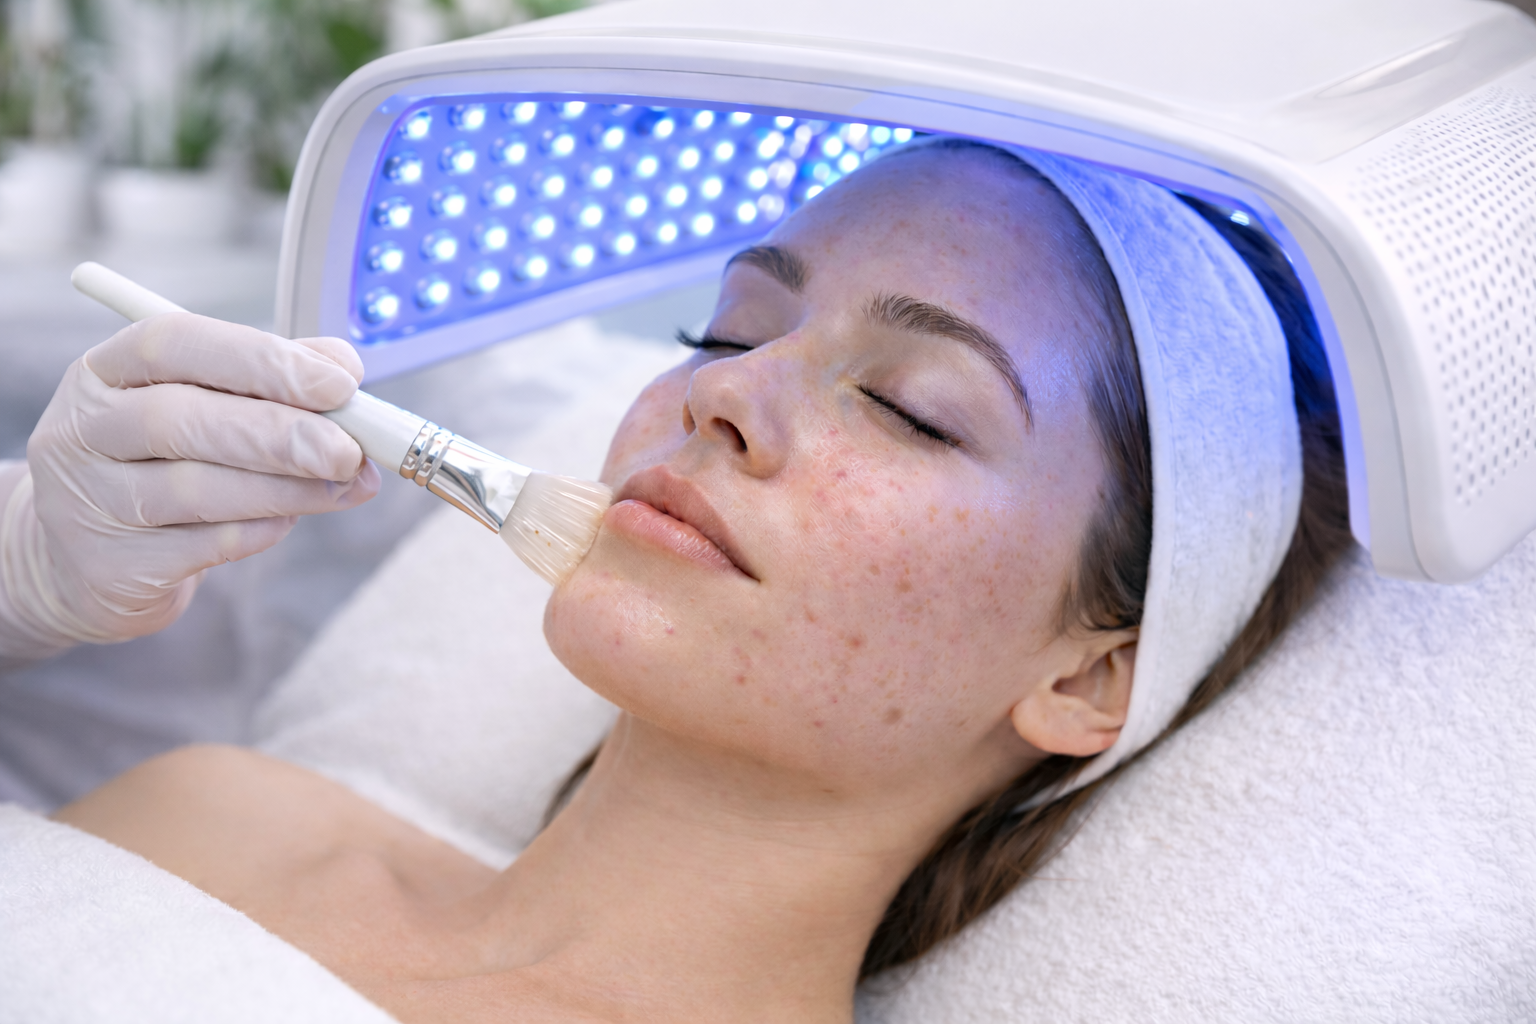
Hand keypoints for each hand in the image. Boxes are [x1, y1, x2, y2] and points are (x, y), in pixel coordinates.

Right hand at [0, 312, 379, 658]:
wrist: (86, 559)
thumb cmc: (164, 463)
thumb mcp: (205, 406)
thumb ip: (273, 379)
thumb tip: (344, 366)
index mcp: (107, 370)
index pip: (177, 344)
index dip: (263, 361)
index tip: (340, 384)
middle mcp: (86, 428)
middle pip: (180, 420)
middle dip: (279, 433)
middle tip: (347, 450)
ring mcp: (89, 500)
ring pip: (196, 489)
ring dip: (285, 488)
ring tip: (342, 485)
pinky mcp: (113, 565)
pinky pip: (205, 545)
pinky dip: (260, 529)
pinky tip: (288, 520)